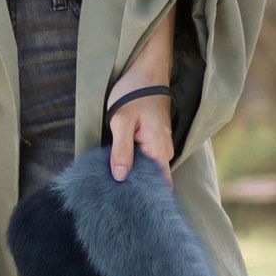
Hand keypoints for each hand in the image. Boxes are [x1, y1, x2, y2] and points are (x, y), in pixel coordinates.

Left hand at [105, 4, 176, 189]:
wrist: (146, 67)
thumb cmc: (134, 92)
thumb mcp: (121, 121)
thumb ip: (121, 150)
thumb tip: (119, 177)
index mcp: (158, 149)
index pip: (160, 184)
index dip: (146, 197)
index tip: (130, 208)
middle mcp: (163, 150)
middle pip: (151, 179)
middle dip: (134, 187)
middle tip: (114, 200)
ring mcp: (159, 144)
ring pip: (147, 168)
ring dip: (132, 175)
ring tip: (112, 189)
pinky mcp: (152, 138)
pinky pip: (145, 158)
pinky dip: (133, 164)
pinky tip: (118, 169)